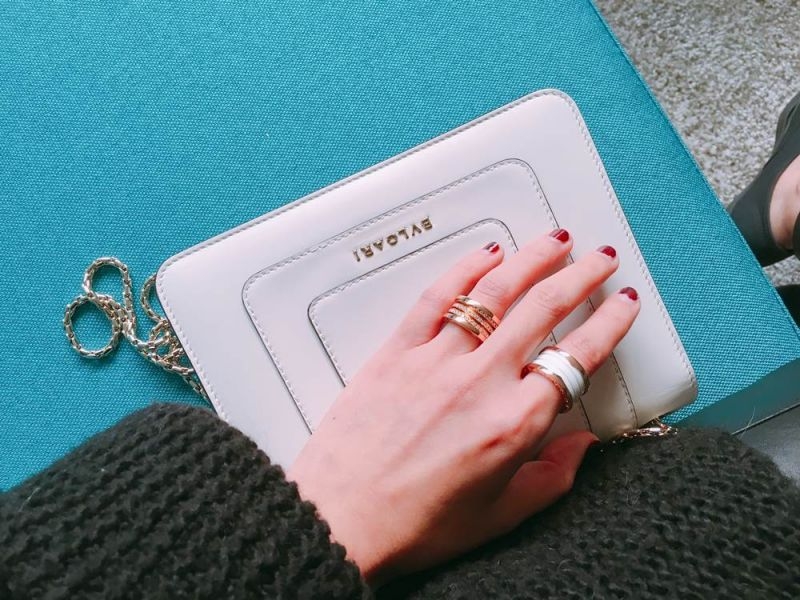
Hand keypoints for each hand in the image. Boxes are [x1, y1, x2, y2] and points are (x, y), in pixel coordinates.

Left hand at [288, 230, 639, 583]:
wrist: (340, 520)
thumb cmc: (412, 524)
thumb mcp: (500, 516)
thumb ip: (553, 478)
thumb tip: (582, 447)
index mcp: (513, 423)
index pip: (578, 357)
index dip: (610, 323)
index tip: (623, 304)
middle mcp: (479, 383)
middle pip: (543, 308)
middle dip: (580, 276)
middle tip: (599, 259)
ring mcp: (436, 360)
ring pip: (495, 292)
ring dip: (532, 258)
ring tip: (555, 240)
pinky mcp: (397, 351)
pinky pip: (437, 297)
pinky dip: (465, 268)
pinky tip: (486, 253)